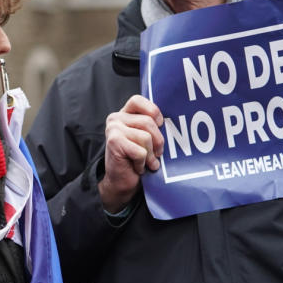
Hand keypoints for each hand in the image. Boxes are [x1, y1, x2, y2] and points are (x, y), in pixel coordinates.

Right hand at [98, 95, 164, 212]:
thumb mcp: (145, 139)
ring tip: (147, 162)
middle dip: (158, 141)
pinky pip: (140, 151)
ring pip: (146, 137)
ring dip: (150, 155)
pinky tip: (138, 167)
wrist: (120, 182)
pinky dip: (143, 163)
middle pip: (148, 122)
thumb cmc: (136, 160)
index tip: (160, 125)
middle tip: (156, 154)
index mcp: (124, 114)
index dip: (153, 111)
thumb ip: (151, 126)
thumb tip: (170, 122)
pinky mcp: (114, 142)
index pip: (138, 100)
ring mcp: (113, 130)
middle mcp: (116, 119)